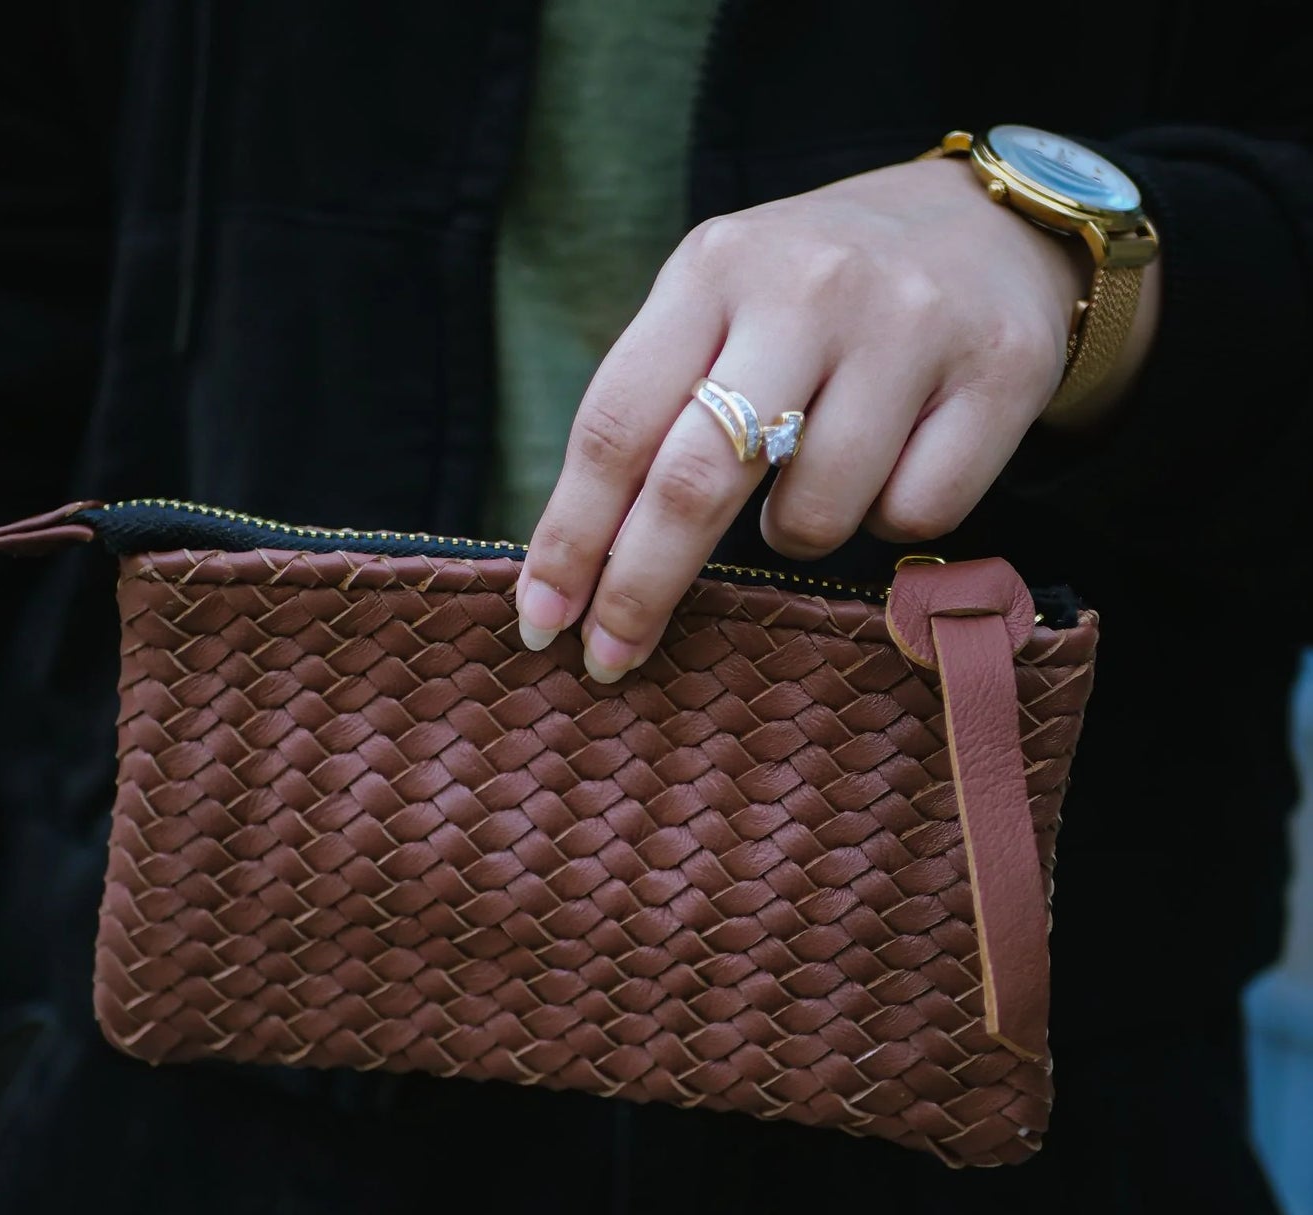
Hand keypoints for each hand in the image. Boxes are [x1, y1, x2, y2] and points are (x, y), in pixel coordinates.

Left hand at [515, 155, 1160, 680]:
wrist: (991, 228)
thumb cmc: (820, 296)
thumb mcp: (724, 304)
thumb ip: (658, 403)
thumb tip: (582, 565)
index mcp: (714, 268)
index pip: (617, 425)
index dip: (571, 537)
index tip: (541, 621)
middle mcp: (807, 289)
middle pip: (695, 482)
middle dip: (640, 589)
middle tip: (610, 659)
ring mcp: (909, 329)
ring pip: (812, 518)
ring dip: (794, 531)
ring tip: (815, 472)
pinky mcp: (998, 376)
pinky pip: (912, 517)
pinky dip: (888, 517)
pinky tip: (897, 459)